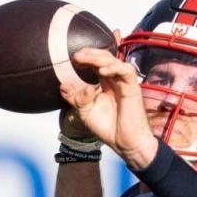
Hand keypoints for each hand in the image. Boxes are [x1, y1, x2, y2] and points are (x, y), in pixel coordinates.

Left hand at [59, 41, 158, 168]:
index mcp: (105, 83)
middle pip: (105, 57)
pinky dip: (114, 68)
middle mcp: (115, 80)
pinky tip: (102, 71)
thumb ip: (75, 98)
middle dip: (90, 53)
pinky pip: (127, 71)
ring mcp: (124, 83)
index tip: (72, 60)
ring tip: (84, 59)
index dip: (86, 57)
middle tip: (76, 56)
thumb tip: (63, 86)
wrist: (124, 143)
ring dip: (98, 58)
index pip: (97, 62)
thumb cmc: (108, 127)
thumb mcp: (85, 112)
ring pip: (115, 61)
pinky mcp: (133, 88)